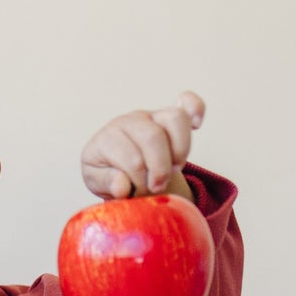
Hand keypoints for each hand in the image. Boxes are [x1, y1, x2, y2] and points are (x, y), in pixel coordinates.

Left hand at [81, 91, 204, 200]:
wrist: (116, 166)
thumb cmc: (108, 173)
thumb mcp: (98, 182)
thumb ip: (106, 183)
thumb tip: (122, 185)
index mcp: (107, 138)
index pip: (132, 159)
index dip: (141, 180)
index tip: (140, 192)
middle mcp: (129, 121)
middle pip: (153, 137)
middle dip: (160, 169)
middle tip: (157, 186)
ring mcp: (150, 115)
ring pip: (175, 119)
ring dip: (180, 151)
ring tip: (173, 169)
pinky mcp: (168, 115)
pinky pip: (187, 102)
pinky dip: (196, 109)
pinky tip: (198, 124)